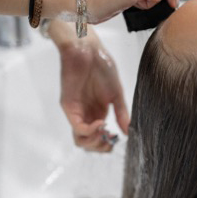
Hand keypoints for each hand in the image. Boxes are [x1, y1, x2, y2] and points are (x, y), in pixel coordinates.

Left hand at [50, 21, 129, 151]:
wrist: (88, 50)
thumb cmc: (102, 67)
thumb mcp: (116, 93)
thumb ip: (121, 113)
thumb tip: (128, 133)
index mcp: (98, 112)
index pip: (98, 138)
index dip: (106, 144)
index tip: (116, 139)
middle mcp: (86, 115)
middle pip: (87, 143)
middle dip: (100, 147)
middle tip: (110, 140)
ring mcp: (76, 112)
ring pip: (80, 139)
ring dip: (94, 142)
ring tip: (104, 132)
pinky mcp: (68, 106)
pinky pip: (77, 126)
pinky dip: (90, 130)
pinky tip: (101, 123)